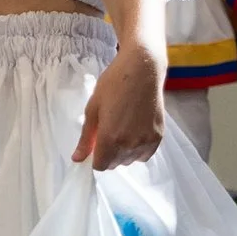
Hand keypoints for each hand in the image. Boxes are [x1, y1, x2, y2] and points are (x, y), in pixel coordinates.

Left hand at [74, 47, 165, 171]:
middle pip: (115, 164)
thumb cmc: (113, 84)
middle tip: (109, 130)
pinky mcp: (158, 136)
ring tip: (123, 128)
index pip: (100, 166)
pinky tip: (135, 131)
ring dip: (123, 152)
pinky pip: (144, 155)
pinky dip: (138, 149)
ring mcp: (146, 141)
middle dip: (108, 153)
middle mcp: (130, 144)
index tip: (96, 143)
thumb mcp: (93, 109)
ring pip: (130, 160)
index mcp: (110, 138)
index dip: (95, 157)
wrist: (142, 69)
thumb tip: (77, 159)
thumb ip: (86, 137)